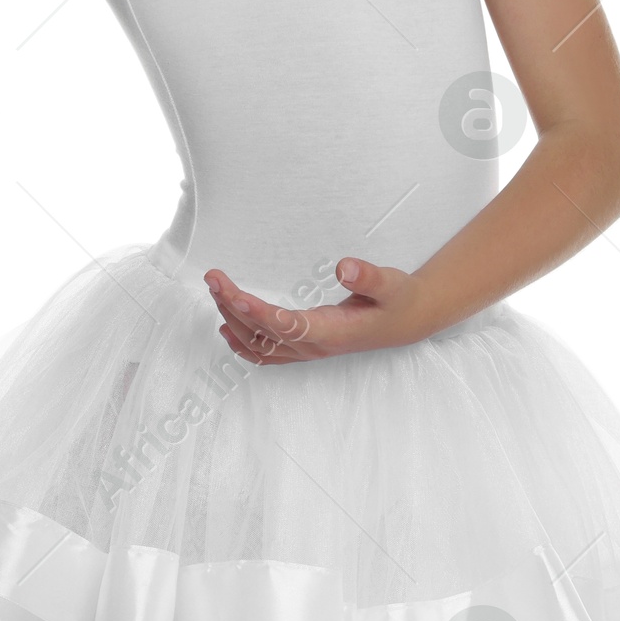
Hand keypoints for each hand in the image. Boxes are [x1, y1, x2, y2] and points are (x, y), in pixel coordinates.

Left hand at [204, 260, 431, 363]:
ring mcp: (306, 351)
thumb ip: (370, 276)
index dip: (259, 312)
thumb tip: (344, 266)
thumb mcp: (393, 283)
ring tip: (216, 289)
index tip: (235, 294)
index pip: (287, 326)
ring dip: (232, 319)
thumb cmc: (398, 300)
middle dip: (233, 306)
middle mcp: (314, 346)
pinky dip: (241, 342)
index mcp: (332, 332)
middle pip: (263, 334)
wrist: (405, 321)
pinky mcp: (303, 347)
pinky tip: (226, 326)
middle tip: (214, 277)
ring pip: (259, 344)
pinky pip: (265, 353)